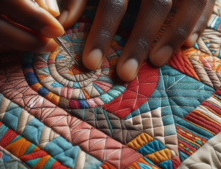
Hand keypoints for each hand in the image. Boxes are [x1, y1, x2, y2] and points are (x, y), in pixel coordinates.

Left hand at [58, 0, 214, 81]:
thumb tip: (63, 22)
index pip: (113, 2)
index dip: (102, 32)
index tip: (92, 63)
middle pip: (154, 5)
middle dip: (139, 42)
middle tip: (125, 74)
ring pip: (185, 3)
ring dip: (172, 35)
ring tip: (157, 62)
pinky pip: (205, 0)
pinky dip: (198, 21)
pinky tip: (187, 45)